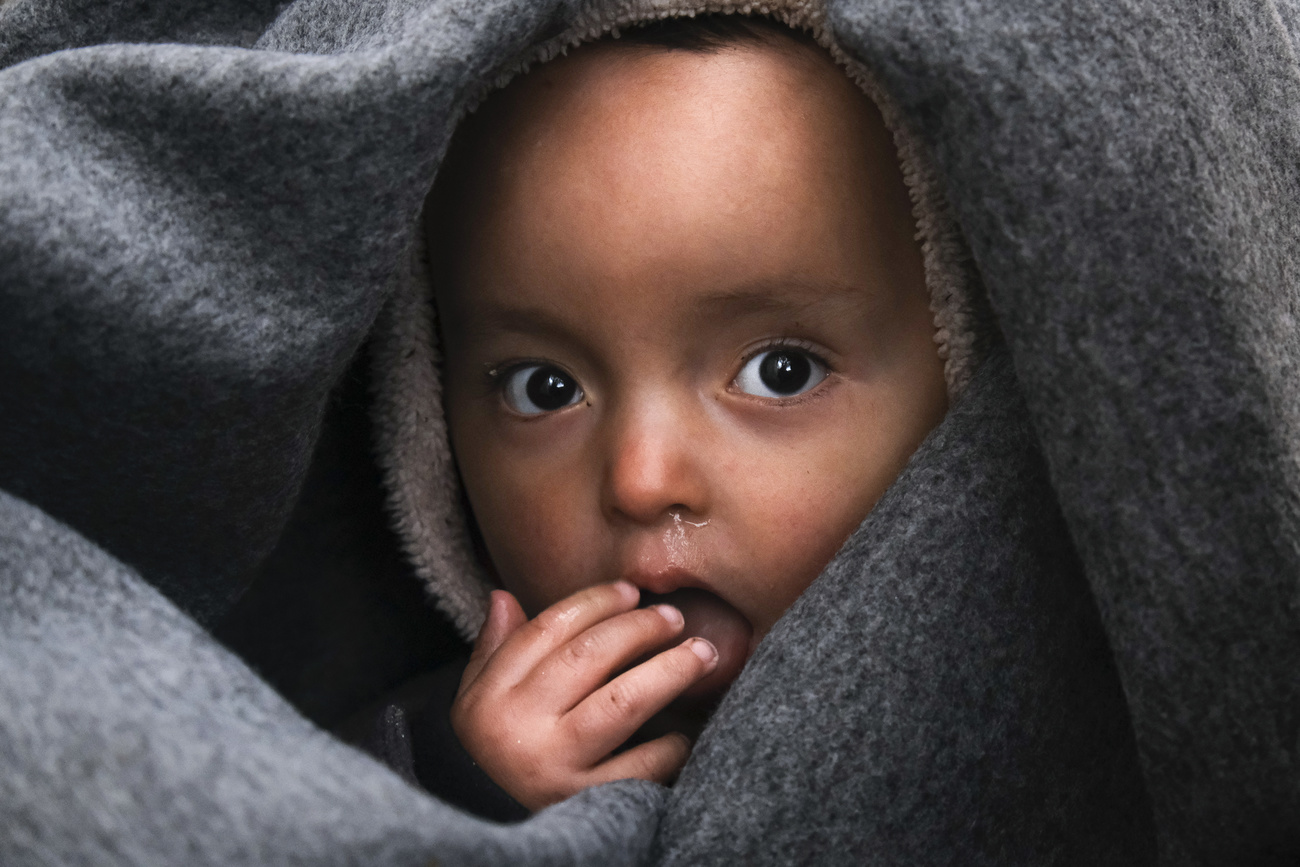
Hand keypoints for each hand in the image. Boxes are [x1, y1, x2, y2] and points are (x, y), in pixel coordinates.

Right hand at [450, 581, 718, 810]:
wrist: (485, 836)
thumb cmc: (490, 756)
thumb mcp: (476, 702)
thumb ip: (494, 650)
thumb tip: (504, 596)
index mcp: (492, 694)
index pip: (548, 629)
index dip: (595, 602)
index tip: (631, 591)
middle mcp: (520, 728)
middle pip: (589, 657)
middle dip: (640, 628)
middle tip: (674, 617)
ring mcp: (554, 767)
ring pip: (622, 702)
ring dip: (670, 671)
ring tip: (702, 653)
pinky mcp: (585, 803)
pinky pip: (641, 765)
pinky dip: (670, 746)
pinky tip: (686, 732)